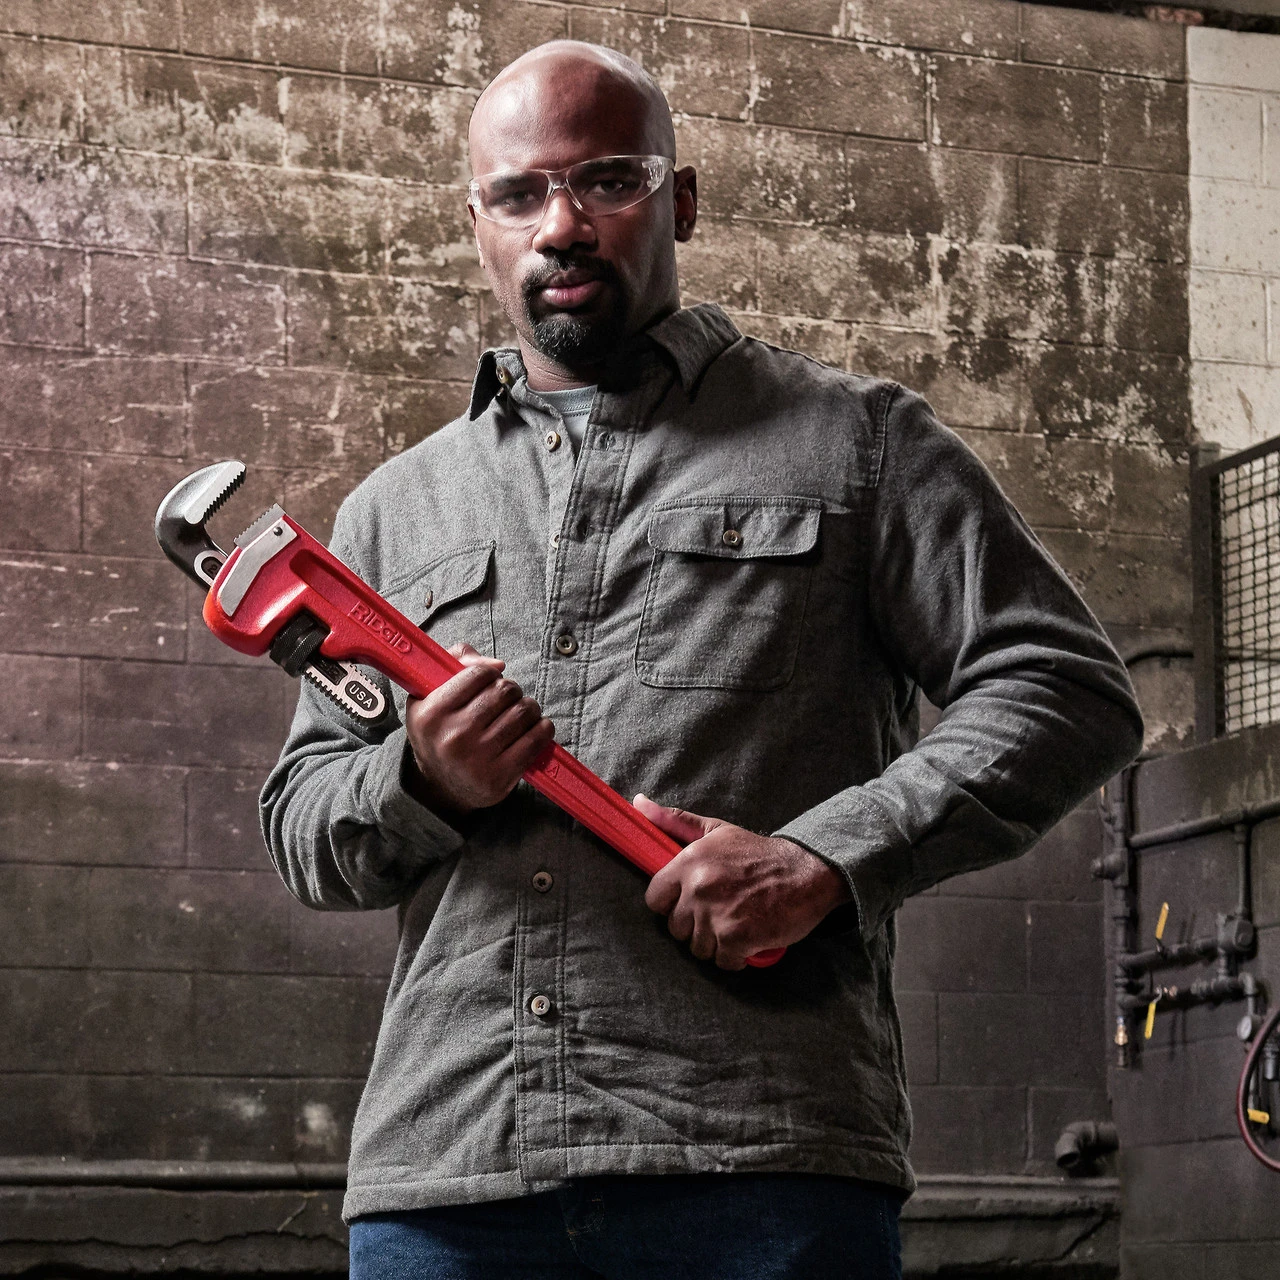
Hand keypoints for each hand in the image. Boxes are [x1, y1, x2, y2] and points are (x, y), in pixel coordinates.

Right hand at [404, 642, 554, 815]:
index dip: (490, 673)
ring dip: (529, 708)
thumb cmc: (439, 733)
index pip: (478, 674)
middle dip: (512, 690)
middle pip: (505, 690)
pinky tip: (534, 728)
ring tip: (520, 714)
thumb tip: (497, 665)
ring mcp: (478, 759)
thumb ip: (456, 662)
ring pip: (524, 712)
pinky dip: (542, 729)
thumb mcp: (427, 695)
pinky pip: (536, 740)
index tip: (489, 682)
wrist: (441, 787)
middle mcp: (453, 737)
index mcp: (431, 714)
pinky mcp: (499, 777)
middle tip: (507, 700)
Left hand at [635, 795, 851, 970]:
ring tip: (735, 925)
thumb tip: (637, 803)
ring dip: (716, 943)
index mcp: (689, 862)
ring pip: (698, 948)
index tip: (690, 903)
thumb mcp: (716, 830)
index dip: (671, 904)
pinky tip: (748, 940)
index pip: (654, 899)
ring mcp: (717, 915)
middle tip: (720, 913)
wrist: (806, 871)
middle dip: (696, 926)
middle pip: (676, 928)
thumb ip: (674, 820)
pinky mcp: (737, 939)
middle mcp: (699, 888)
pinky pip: (723, 961)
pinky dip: (736, 957)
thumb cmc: (758, 853)